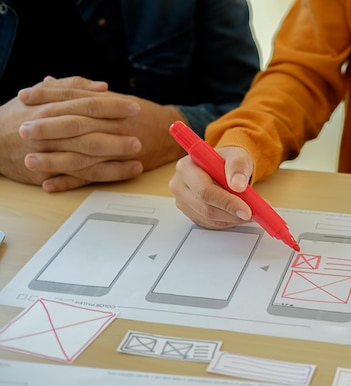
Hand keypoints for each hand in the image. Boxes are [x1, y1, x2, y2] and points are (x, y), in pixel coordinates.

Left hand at [14, 76, 186, 191]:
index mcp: (108, 105)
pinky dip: (70, 181)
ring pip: (82, 153)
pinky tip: (50, 183)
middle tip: (22, 129)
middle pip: (75, 124)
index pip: (74, 97)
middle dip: (47, 127)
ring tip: (30, 160)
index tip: (25, 96)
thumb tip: (49, 82)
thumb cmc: (142, 115)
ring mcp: (116, 147)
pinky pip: (93, 176)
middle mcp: (111, 125)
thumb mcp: (113, 98)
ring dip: (54, 158)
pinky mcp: (120, 166)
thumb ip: (81, 91)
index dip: (48, 96)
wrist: (172, 133)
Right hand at [169, 146, 253, 228]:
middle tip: (252, 213)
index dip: (227, 202)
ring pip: (209, 219)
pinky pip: (210, 224)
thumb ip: (238, 167)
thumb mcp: (237, 156)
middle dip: (232, 213)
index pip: (205, 190)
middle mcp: (180, 184)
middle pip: (205, 208)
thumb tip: (238, 185)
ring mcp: (183, 201)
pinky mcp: (190, 213)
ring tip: (249, 211)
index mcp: (186, 167)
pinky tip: (237, 213)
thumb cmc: (227, 161)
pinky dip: (227, 222)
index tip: (247, 209)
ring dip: (232, 219)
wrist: (223, 167)